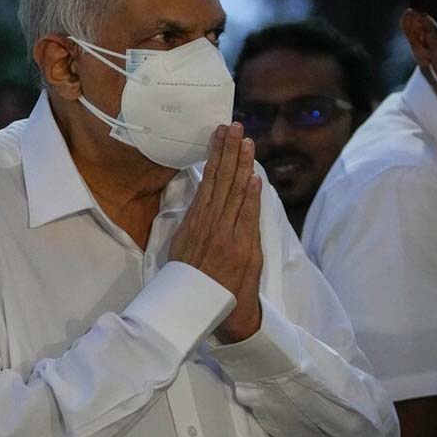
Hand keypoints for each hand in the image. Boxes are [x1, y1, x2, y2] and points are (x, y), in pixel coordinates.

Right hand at [170, 123, 262, 342]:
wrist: (201, 310)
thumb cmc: (193, 279)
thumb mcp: (184, 246)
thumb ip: (196, 221)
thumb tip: (205, 196)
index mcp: (194, 220)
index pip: (208, 180)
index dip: (215, 156)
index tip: (220, 135)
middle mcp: (209, 224)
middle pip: (221, 180)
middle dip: (228, 151)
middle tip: (234, 126)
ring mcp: (225, 235)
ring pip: (233, 193)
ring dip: (241, 165)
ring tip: (246, 141)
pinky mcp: (240, 249)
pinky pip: (246, 217)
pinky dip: (249, 196)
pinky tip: (253, 177)